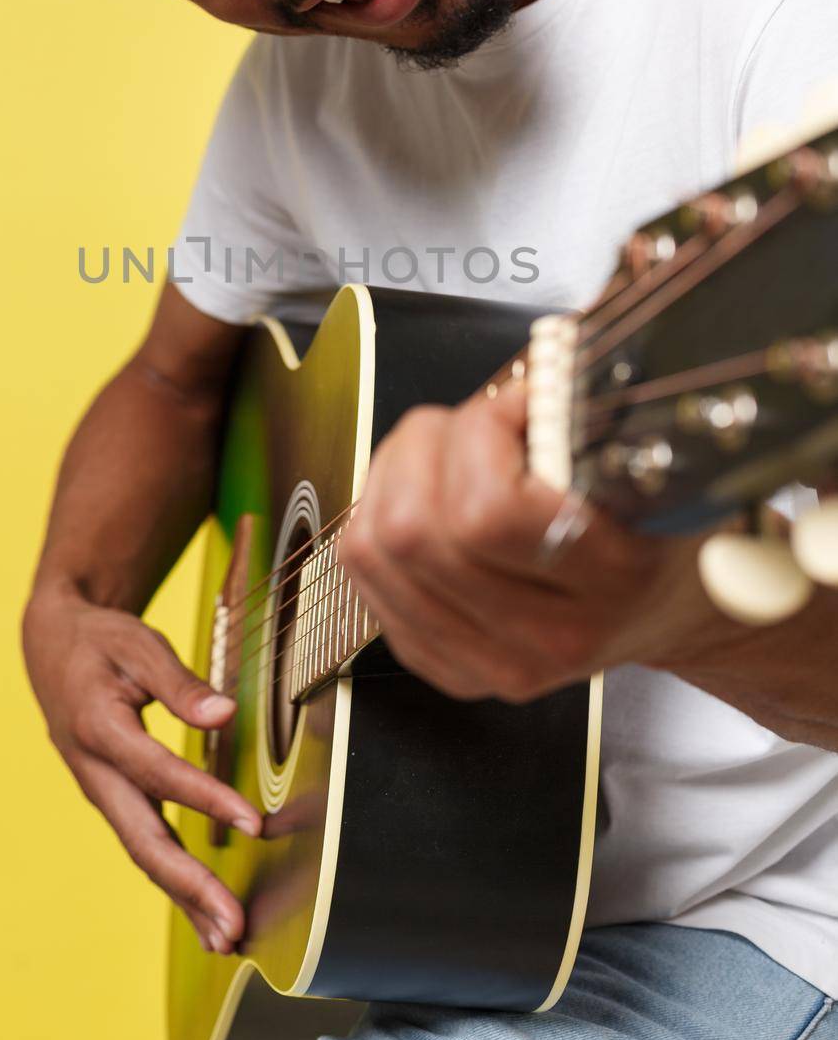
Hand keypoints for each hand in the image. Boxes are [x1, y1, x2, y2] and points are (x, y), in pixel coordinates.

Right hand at [22, 587, 261, 954]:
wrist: (51, 645)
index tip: (255, 823)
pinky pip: (143, 845)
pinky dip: (173, 882)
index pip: (159, 772)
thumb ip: (179, 682)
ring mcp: (99, 791)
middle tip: (234, 925)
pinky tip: (204, 913)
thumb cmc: (100, 641)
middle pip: (143, 839)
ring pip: (142, 853)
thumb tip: (224, 714)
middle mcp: (94, 771)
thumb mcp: (138, 643)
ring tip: (227, 939)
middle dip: (190, 886)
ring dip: (184, 898)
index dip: (207, 799)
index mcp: (99, 727)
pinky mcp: (111, 798)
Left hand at [338, 382, 717, 701]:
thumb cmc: (659, 523)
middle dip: (424, 446)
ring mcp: (490, 661)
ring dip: (391, 477)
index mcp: (608, 578)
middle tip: (468, 425)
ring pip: (373, 550)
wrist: (674, 610)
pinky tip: (421, 499)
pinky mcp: (448, 665)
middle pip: (412, 531)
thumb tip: (532, 374)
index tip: (516, 406)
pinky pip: (364, 578)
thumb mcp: (652, 459)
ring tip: (442, 454)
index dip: (481, 433)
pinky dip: (375, 520)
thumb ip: (584, 419)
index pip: (487, 511)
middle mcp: (545, 636)